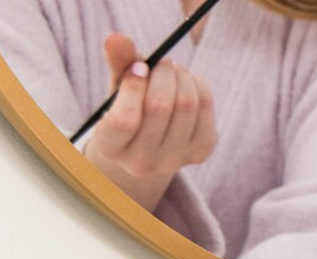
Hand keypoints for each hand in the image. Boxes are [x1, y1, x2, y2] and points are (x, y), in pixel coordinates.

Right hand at [83, 33, 217, 211]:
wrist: (149, 147)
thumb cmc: (128, 110)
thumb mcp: (116, 90)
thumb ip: (117, 65)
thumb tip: (116, 38)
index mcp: (110, 148)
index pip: (124, 119)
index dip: (134, 86)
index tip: (140, 67)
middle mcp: (141, 162)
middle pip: (160, 106)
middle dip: (163, 74)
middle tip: (162, 62)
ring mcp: (174, 160)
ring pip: (187, 104)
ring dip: (182, 77)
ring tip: (174, 71)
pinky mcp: (201, 152)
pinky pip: (205, 108)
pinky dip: (199, 85)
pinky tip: (189, 83)